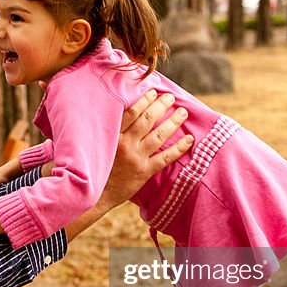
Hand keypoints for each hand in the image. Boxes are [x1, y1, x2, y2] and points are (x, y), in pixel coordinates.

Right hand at [106, 90, 191, 204]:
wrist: (97, 193)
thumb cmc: (97, 165)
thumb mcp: (98, 143)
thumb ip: (110, 129)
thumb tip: (123, 111)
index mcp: (113, 135)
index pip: (132, 112)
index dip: (145, 100)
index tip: (154, 92)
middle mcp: (125, 145)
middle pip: (147, 120)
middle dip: (161, 106)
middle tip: (171, 98)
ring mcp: (136, 158)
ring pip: (158, 136)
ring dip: (173, 122)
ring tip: (182, 113)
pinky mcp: (144, 172)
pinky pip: (164, 158)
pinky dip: (178, 148)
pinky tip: (188, 140)